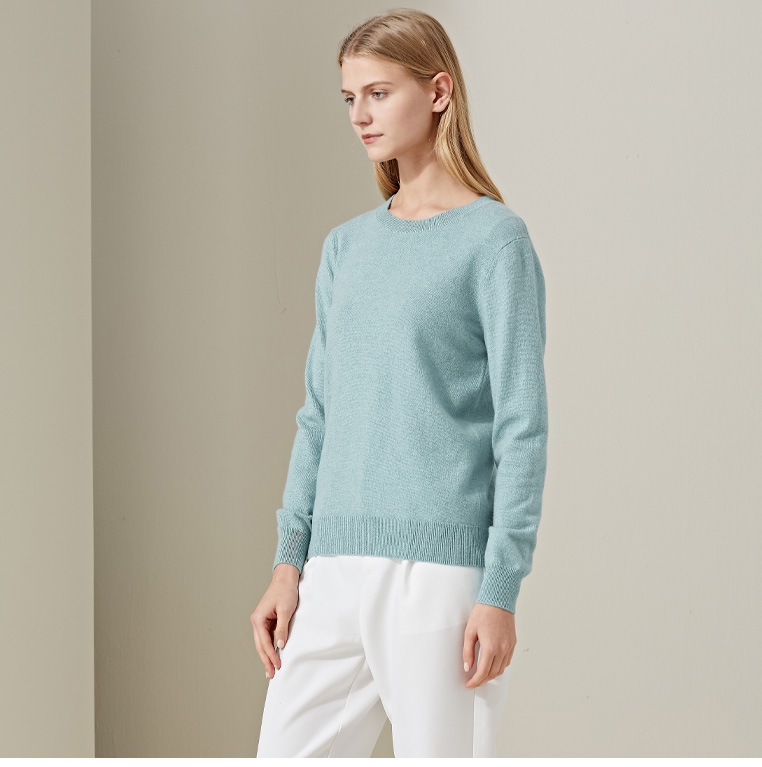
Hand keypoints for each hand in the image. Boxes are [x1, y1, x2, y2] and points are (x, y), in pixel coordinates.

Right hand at [251, 563, 299, 678]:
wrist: (286, 578)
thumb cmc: (285, 591)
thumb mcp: (286, 610)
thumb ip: (282, 628)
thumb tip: (280, 645)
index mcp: (258, 619)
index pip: (264, 642)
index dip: (271, 656)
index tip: (278, 666)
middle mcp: (257, 621)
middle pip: (260, 645)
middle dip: (266, 660)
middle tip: (271, 675)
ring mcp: (261, 621)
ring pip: (263, 642)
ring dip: (267, 655)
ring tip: (271, 669)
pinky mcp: (268, 620)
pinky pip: (268, 636)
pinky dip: (270, 646)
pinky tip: (274, 654)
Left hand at [462, 602, 515, 688]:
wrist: (498, 600)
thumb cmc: (483, 612)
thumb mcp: (470, 631)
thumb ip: (467, 651)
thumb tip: (467, 666)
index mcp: (490, 647)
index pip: (483, 672)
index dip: (475, 681)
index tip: (469, 684)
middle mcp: (502, 649)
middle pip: (493, 673)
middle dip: (483, 680)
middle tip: (474, 681)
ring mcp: (509, 647)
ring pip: (501, 669)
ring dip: (491, 675)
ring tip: (482, 674)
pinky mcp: (513, 643)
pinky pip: (507, 661)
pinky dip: (500, 666)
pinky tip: (493, 664)